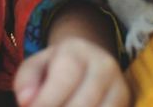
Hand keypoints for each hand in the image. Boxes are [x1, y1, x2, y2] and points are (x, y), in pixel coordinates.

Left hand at [14, 38, 130, 106]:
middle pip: (84, 103)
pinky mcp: (126, 103)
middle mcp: (104, 66)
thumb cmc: (56, 68)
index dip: (47, 100)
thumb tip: (26, 101)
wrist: (89, 61)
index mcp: (78, 51)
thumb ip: (26, 81)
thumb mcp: (36, 66)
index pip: (65, 78)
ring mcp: (119, 87)